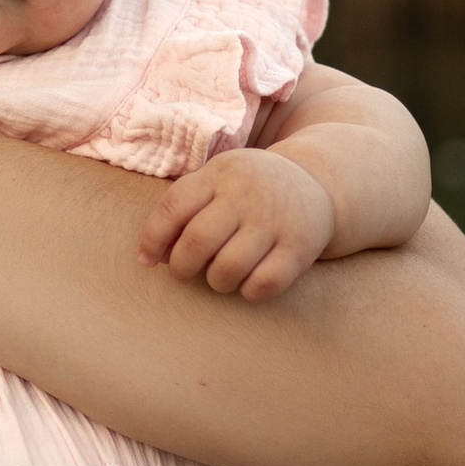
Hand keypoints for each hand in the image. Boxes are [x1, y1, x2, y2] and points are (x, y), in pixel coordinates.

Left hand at [138, 148, 333, 300]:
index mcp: (220, 174)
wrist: (316, 183)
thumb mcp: (217, 181)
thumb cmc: (249, 190)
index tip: (147, 260)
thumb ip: (182, 209)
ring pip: (228, 268)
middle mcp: (246, 194)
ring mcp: (275, 220)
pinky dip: (249, 292)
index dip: (152, 239)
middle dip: (181, 267)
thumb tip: (149, 257)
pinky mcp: (299, 247)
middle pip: (197, 242)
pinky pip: (263, 284)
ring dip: (216, 282)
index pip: (173, 207)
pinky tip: (248, 282)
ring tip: (220, 275)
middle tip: (184, 272)